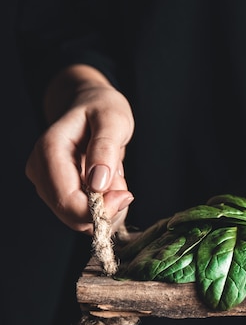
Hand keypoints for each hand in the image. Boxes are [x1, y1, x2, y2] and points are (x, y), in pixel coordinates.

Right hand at [25, 64, 134, 233]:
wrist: (91, 106)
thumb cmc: (102, 109)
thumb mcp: (113, 120)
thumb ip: (106, 149)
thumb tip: (98, 185)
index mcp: (49, 150)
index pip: (67, 200)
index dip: (99, 208)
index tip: (126, 195)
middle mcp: (40, 169)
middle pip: (71, 215)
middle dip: (105, 208)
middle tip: (123, 184)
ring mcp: (45, 182)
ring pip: (78, 218)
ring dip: (105, 205)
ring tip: (113, 176)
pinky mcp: (55, 191)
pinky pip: (82, 213)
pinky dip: (101, 205)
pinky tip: (107, 183)